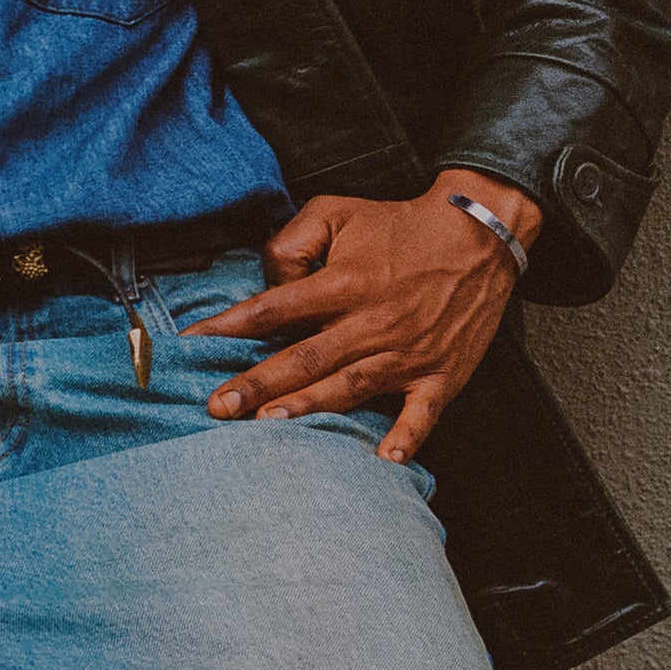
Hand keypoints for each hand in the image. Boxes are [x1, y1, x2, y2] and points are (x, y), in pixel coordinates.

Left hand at [189, 173, 540, 464]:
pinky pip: (422, 412)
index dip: (230, 326)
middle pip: (304, 357)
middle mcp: (371, 321)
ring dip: (309, 407)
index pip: (276, 308)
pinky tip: (385, 459)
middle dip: (257, 383)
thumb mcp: (339, 210)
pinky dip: (406, 436)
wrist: (478, 234)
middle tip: (217, 407)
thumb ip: (294, 241)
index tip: (191, 344)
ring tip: (269, 427)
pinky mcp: (439, 373)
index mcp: (345, 282)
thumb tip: (271, 281)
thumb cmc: (401, 225)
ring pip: (349, 386)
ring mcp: (407, 351)